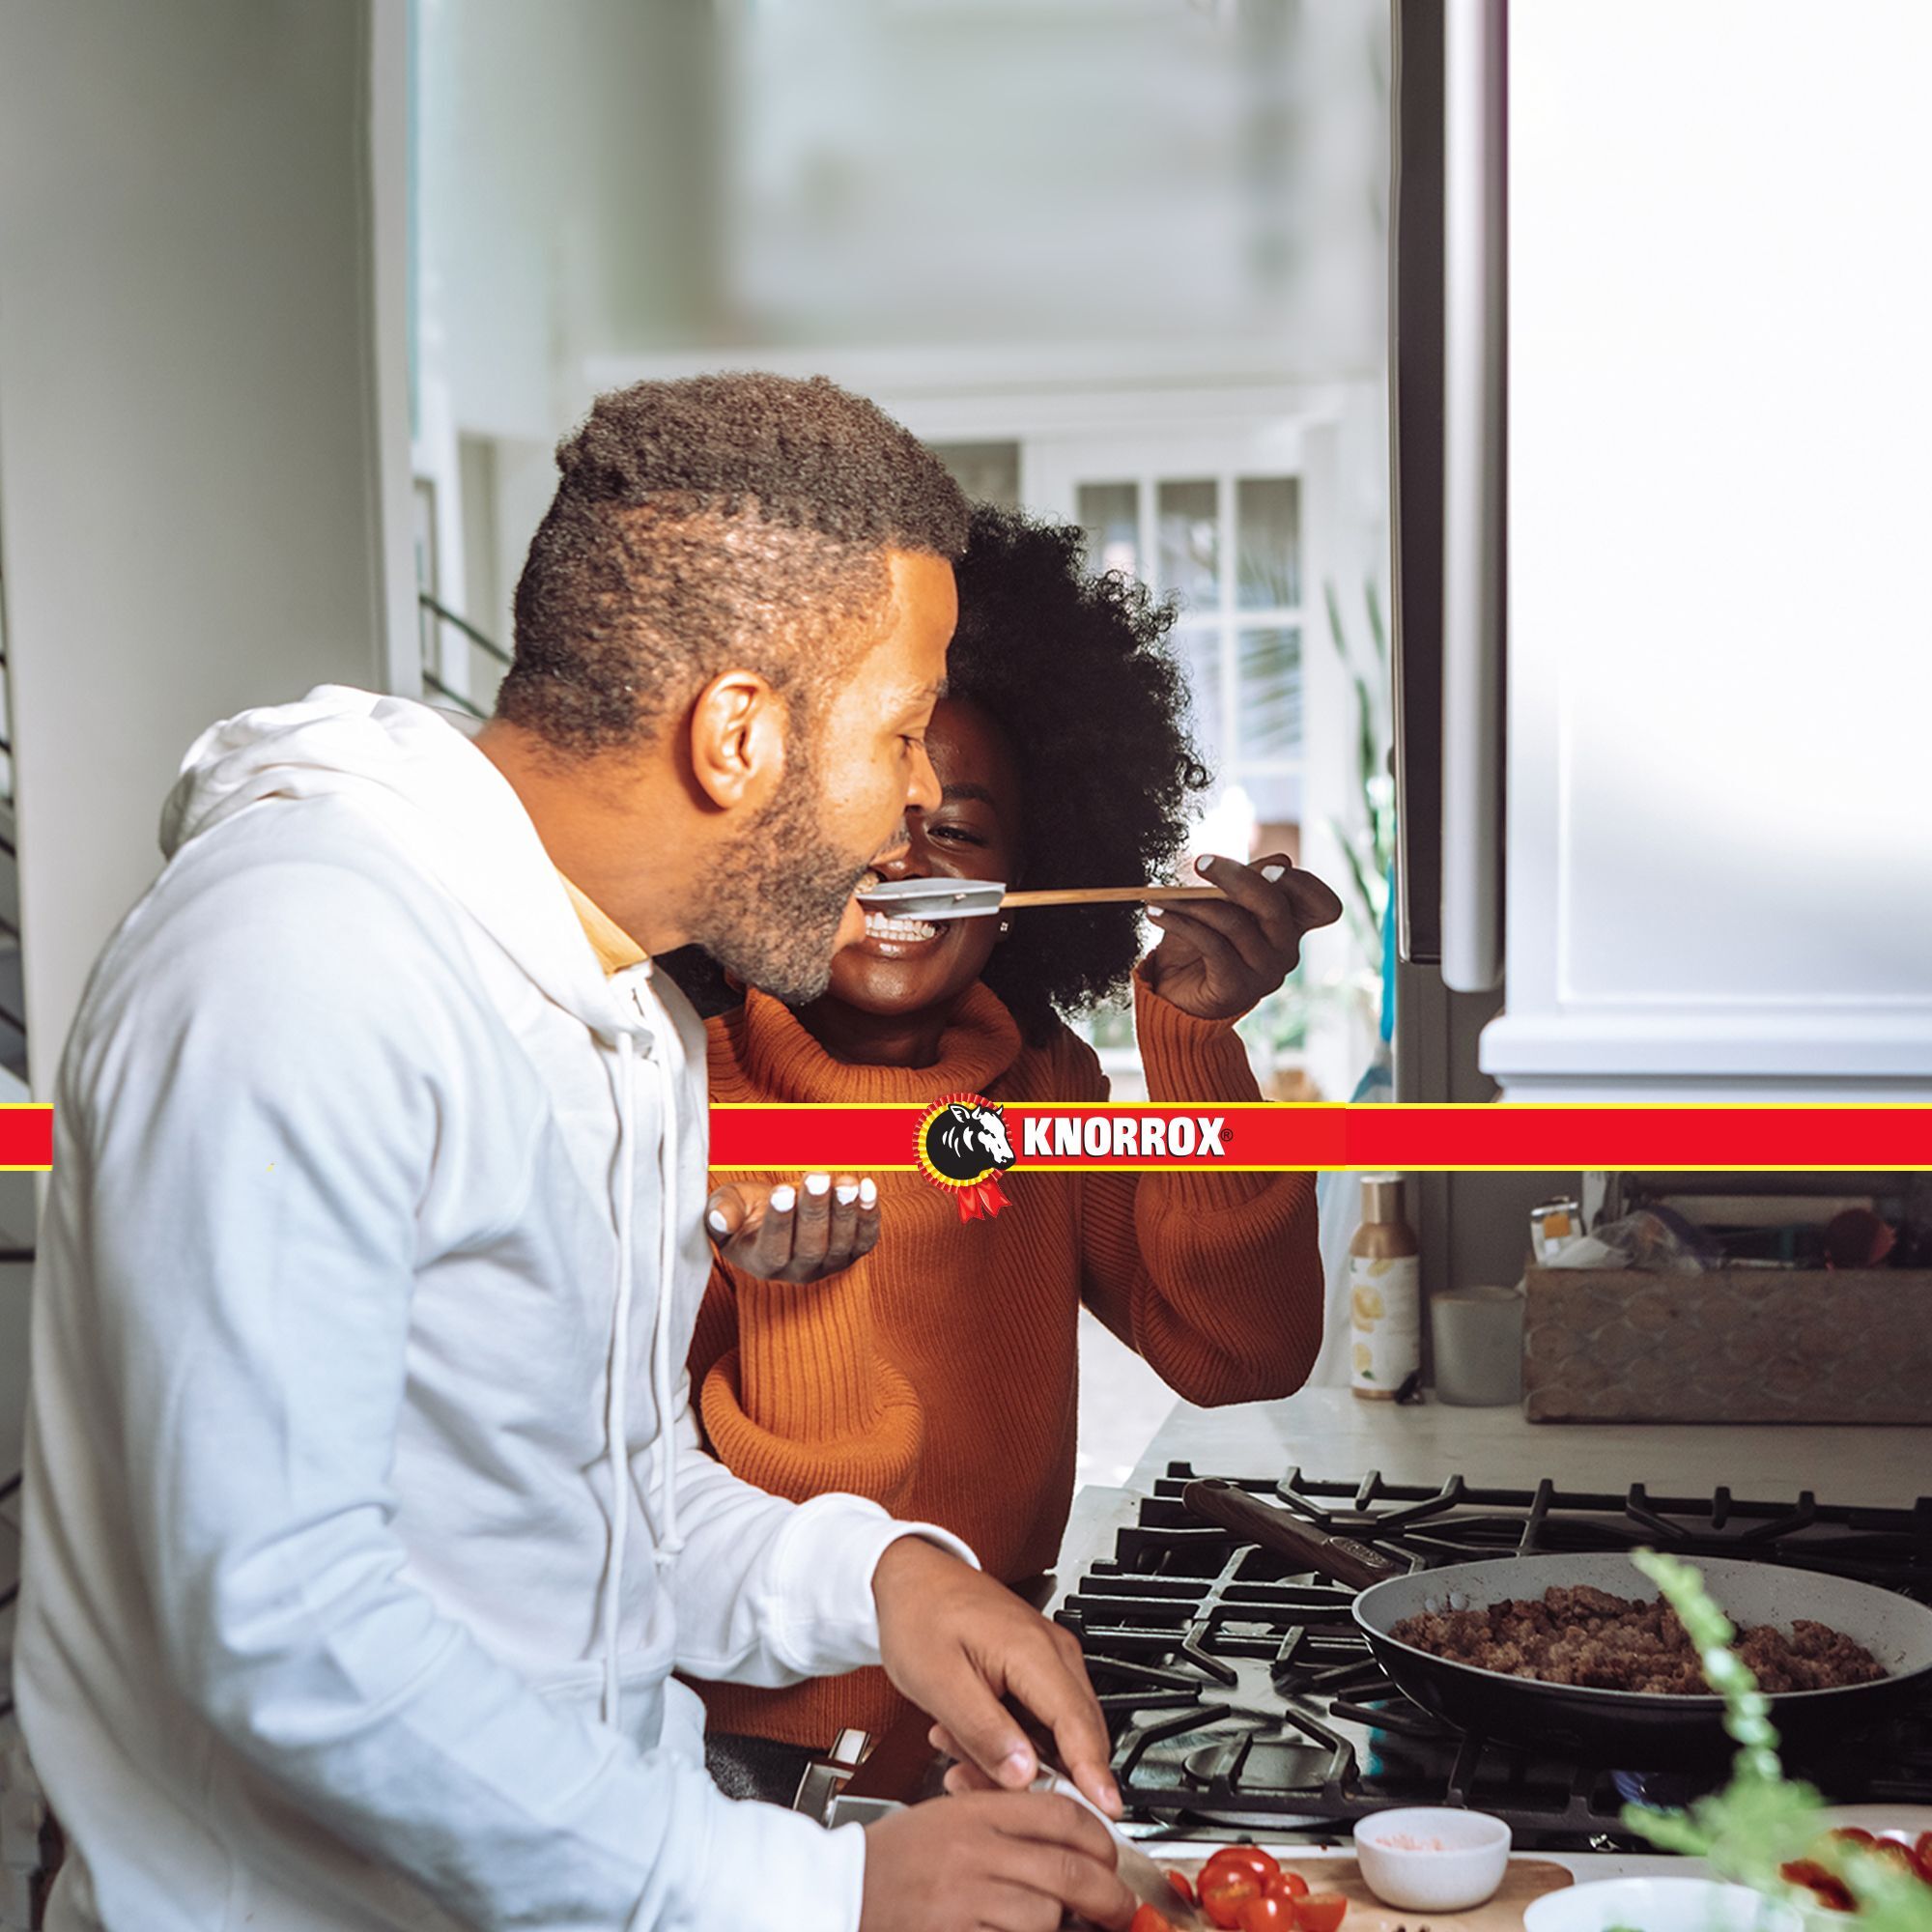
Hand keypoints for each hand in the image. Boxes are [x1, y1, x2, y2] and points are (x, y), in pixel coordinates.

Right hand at [705, 1172, 879, 1282]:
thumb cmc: (748, 1210)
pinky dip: (869, 1215)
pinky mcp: (853, 1252)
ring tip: (845, 1182)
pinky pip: (865, 1239)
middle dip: (815, 1210)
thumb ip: (721, 1212)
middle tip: (817, 1178)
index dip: (779, 1221)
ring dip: (845, 1211)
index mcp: (762, 1264)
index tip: (782, 1191)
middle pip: (810, 1247)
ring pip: (840, 1244)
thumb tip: (718, 1219)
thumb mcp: (727, 1206)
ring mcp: (828, 1264)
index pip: (773, 1249)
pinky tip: (867, 1188)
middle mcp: (797, 1271)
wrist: (781, 1212)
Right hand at [860, 1791, 1133, 1931]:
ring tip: (1063, 1924)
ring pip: (1046, 1913)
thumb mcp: (945, 1817)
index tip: (1110, 1855)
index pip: (1059, 1813)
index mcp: (974, 1812)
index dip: (1100, 1837)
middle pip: (1068, 1868)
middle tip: (1118, 1907)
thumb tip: (1063, 1836)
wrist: (839, 1893)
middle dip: (1108, 1894)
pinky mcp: (957, 1931)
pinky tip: (1020, 1930)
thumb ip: (1000, 1822)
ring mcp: (966, 1898)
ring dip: (1061, 1924)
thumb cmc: (890, 1860)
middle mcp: (974, 1851)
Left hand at [872, 1538, 1119, 1818]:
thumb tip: (1024, 1776)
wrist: (910, 1578)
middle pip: (1075, 1735)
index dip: (1092, 1775)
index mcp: (1034, 1652)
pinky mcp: (1037, 1668)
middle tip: (980, 1784)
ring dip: (1016, 1758)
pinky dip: (1011, 1740)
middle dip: (1038, 1776)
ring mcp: (1049, 1659)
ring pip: (1056, 1733)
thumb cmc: (920, 1615)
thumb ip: (984, 1733)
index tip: (1104, 1812)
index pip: (1078, 1726)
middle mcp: (1054, 1653)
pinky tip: (968, 1737)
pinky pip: (1040, 1720)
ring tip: (958, 1752)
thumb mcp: (940, 1683)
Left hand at [1142, 852, 1344, 1021]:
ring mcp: (1265, 974)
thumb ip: (1248, 882)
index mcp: (1291, 927)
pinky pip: (1210, 944)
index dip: (1303, 884)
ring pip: (1234, 923)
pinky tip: (1156, 913)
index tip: (1268, 867)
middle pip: (1275, 905)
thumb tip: (1279, 859)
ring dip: (1193, 901)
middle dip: (1237, 877)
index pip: (1323, 906)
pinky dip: (1180, 923)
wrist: (1173, 993)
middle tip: (1200, 862)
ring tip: (1162, 895)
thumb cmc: (1200, 942)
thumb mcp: (1223, 904)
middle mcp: (1286, 952)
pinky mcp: (1237, 989)